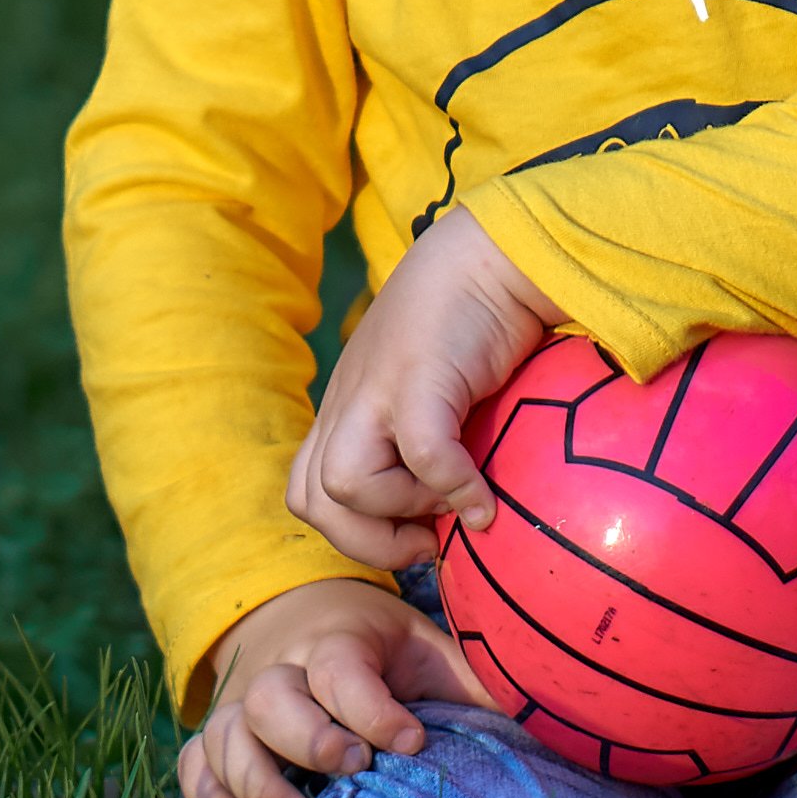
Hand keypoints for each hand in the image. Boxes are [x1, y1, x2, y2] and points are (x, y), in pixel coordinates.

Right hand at [178, 578, 494, 797]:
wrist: (300, 613)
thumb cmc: (381, 648)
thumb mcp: (427, 649)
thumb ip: (473, 682)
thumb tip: (552, 713)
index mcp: (336, 640)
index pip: (342, 668)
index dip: (373, 707)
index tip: (412, 742)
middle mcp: (280, 669)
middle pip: (272, 698)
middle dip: (308, 736)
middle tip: (348, 769)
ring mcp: (242, 706)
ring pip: (228, 736)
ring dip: (255, 780)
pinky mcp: (220, 736)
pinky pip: (196, 764)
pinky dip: (208, 797)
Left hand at [285, 208, 564, 566]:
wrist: (490, 256)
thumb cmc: (475, 329)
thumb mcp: (438, 397)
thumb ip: (427, 445)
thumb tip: (464, 519)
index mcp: (345, 411)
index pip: (306, 492)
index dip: (354, 531)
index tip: (416, 534)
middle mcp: (347, 403)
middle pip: (308, 500)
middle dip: (366, 541)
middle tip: (425, 539)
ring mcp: (374, 389)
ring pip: (341, 485)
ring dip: (403, 511)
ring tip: (450, 502)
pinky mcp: (416, 378)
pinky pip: (421, 456)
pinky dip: (455, 488)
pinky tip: (486, 499)